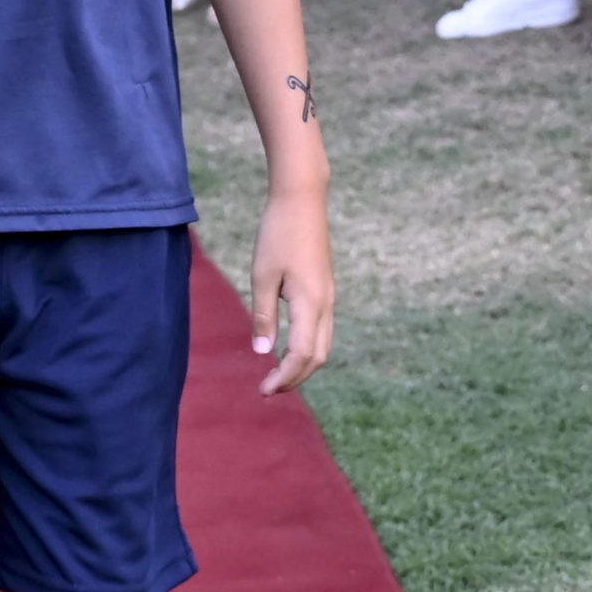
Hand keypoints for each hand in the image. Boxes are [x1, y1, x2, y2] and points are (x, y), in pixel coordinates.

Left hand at [249, 187, 333, 397]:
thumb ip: (263, 316)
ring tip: (277, 374)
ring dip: (303, 365)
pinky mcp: (325, 290)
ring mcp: (329, 297)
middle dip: (295, 378)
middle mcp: (326, 305)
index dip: (284, 378)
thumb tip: (262, 352)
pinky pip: (322, 330)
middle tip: (268, 389)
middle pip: (318, 357)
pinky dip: (307, 348)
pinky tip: (288, 348)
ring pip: (323, 344)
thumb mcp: (262, 275)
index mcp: (310, 303)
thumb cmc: (277, 234)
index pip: (301, 355)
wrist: (302, 200)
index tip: (263, 390)